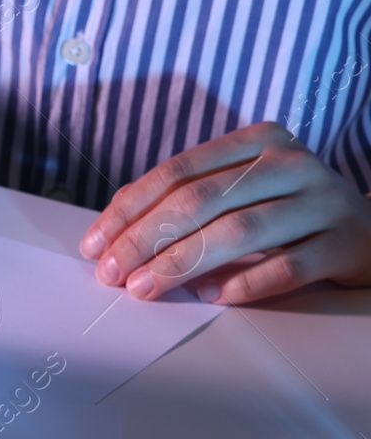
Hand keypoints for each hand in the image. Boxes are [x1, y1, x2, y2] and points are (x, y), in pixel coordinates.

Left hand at [80, 121, 370, 303]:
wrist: (370, 231)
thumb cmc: (286, 211)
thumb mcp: (240, 191)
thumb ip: (185, 200)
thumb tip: (113, 229)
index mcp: (259, 141)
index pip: (178, 172)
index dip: (129, 210)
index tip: (95, 245)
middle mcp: (292, 164)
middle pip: (201, 201)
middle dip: (146, 240)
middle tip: (112, 274)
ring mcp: (322, 202)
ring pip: (239, 232)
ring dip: (182, 264)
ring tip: (144, 289)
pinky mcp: (344, 244)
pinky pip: (285, 268)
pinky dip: (242, 284)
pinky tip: (209, 296)